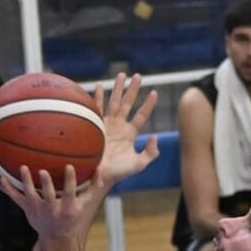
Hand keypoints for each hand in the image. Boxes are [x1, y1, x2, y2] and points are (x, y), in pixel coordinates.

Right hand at [93, 73, 159, 187]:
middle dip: (133, 89)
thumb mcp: (138, 164)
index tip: (155, 92)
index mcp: (129, 133)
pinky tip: (100, 85)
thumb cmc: (118, 172)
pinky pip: (97, 108)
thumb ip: (150, 153)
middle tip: (138, 76)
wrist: (97, 176)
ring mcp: (107, 124)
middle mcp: (119, 126)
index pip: (141, 115)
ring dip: (118, 88)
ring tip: (122, 74)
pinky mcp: (95, 125)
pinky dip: (98, 96)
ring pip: (114, 101)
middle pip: (128, 103)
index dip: (148, 104)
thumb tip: (155, 136)